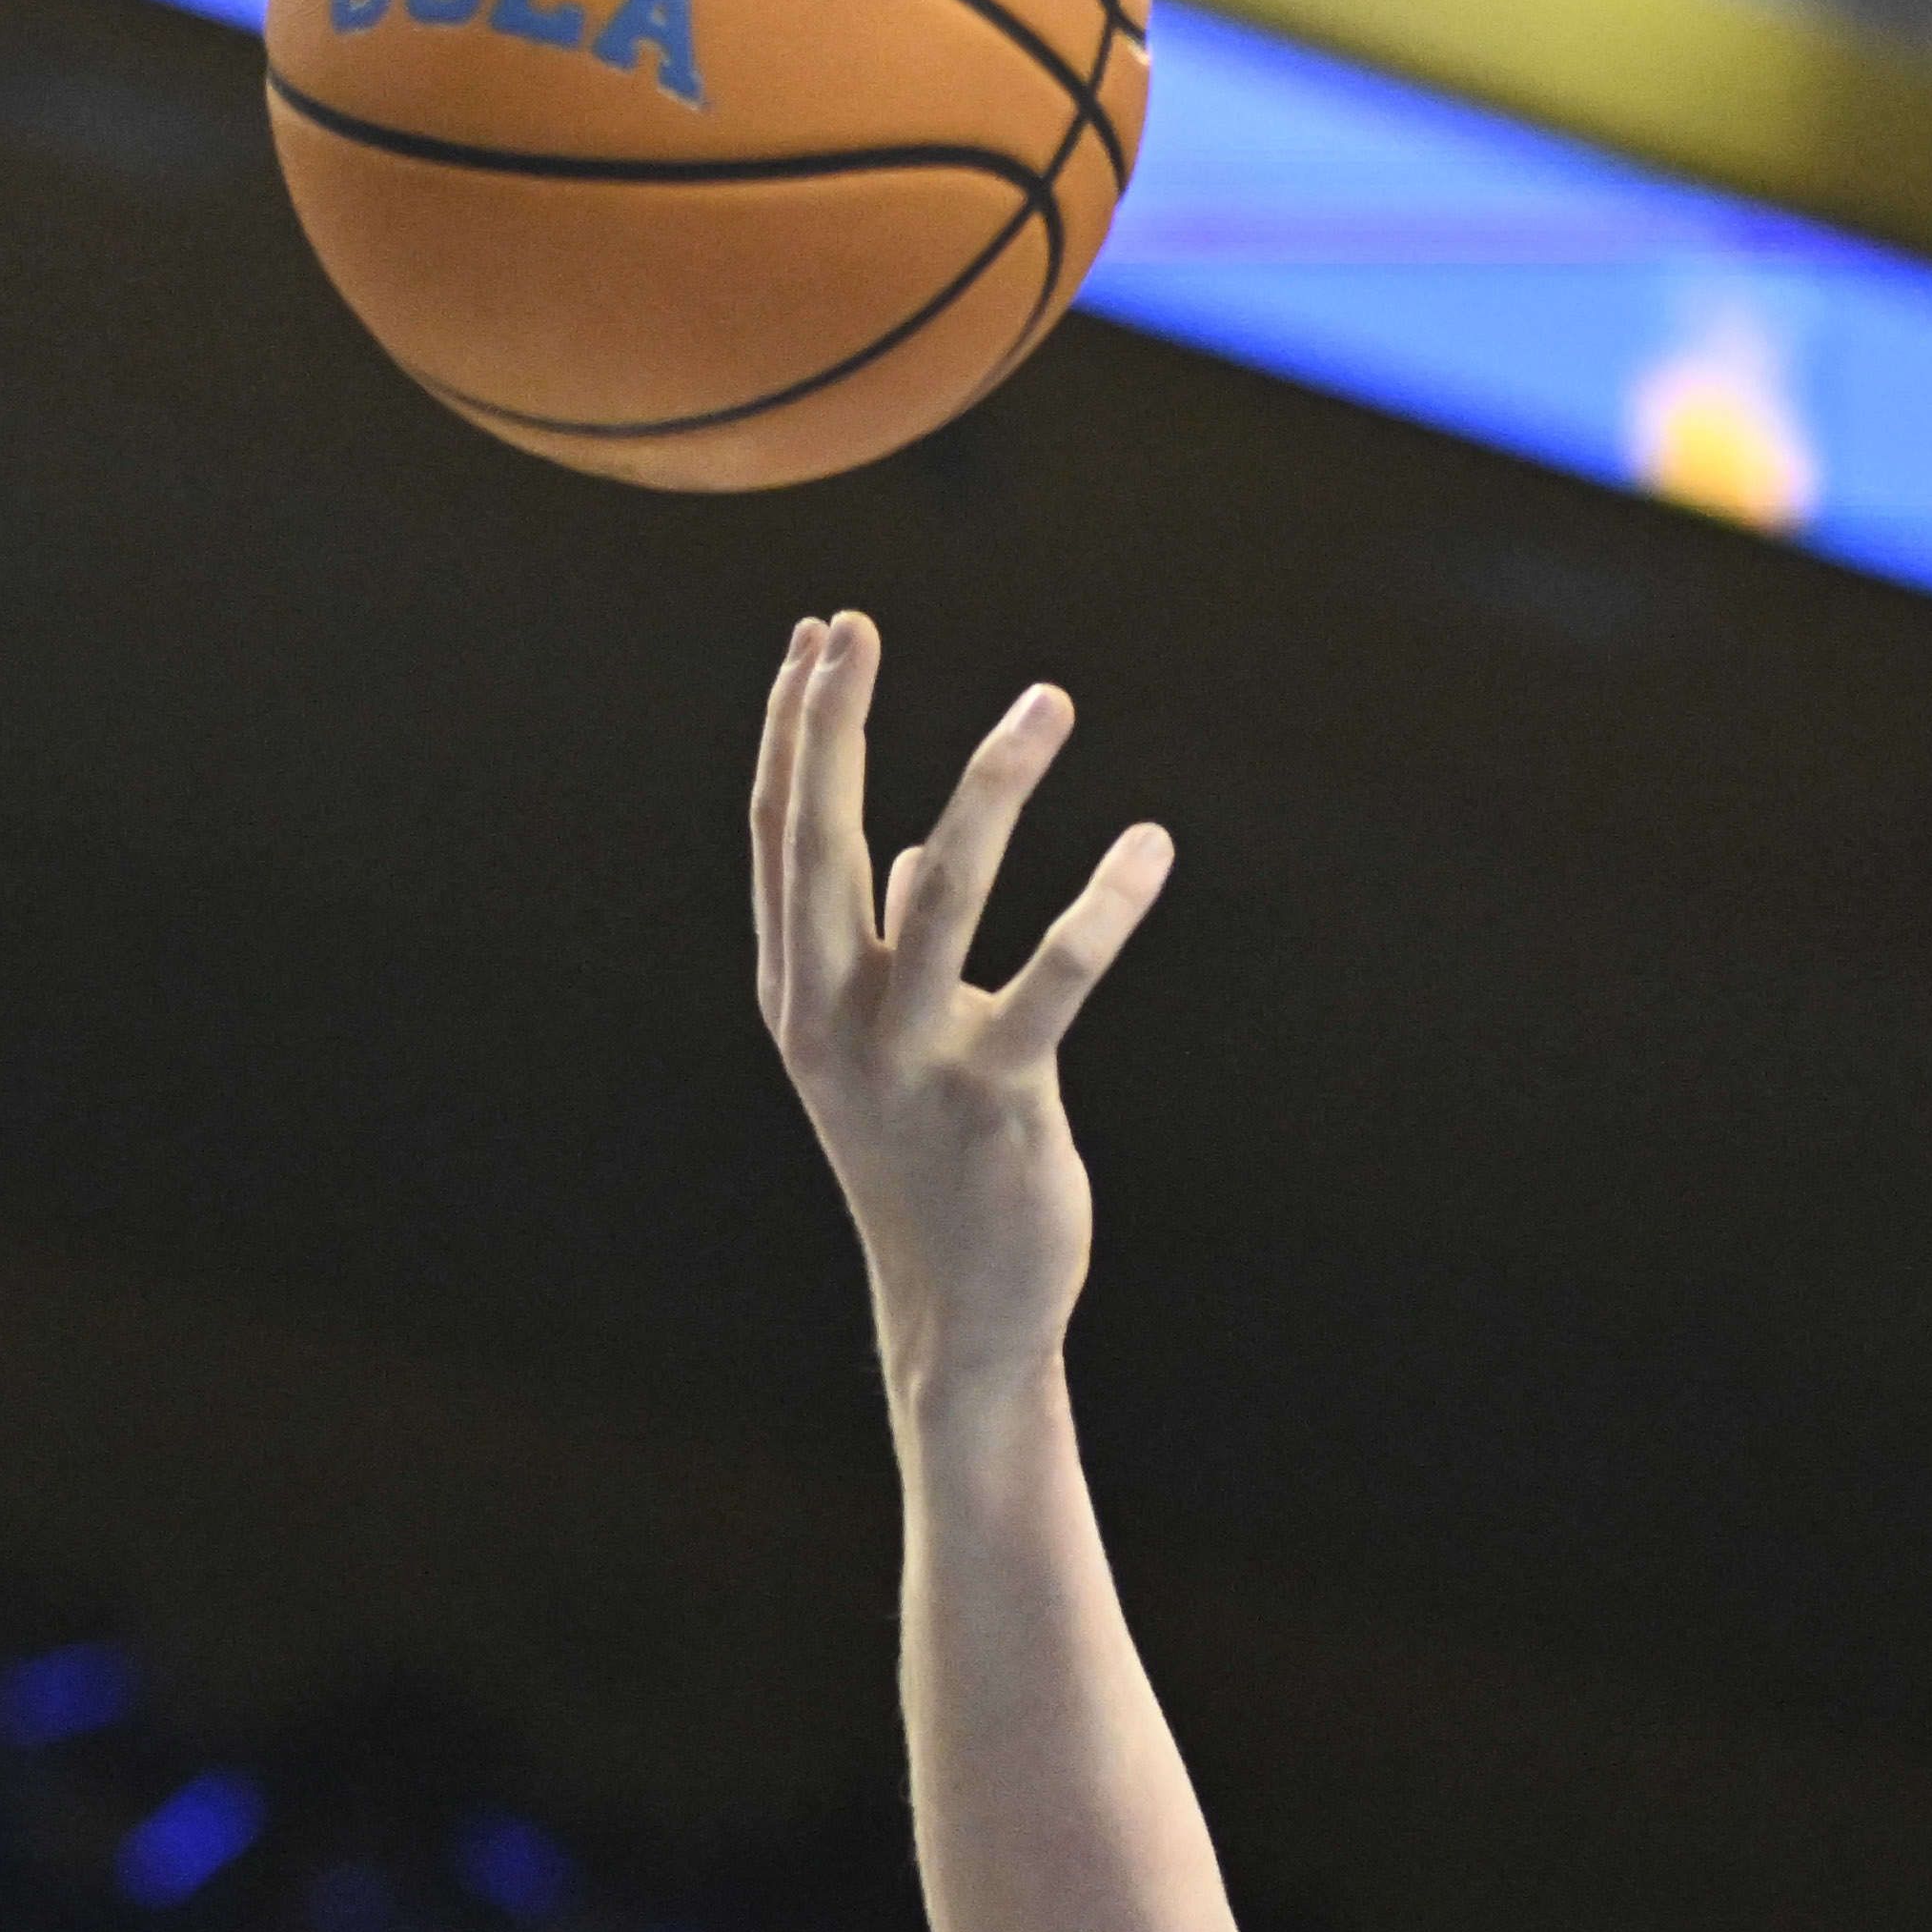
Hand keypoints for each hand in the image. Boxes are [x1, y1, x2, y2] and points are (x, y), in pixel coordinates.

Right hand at [747, 609, 1174, 1385]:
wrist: (959, 1307)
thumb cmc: (926, 1161)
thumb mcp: (880, 1049)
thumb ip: (883, 950)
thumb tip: (911, 858)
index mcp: (796, 993)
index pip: (780, 835)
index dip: (793, 730)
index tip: (821, 635)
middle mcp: (834, 1015)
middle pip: (821, 840)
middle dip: (833, 725)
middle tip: (858, 624)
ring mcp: (911, 1057)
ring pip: (946, 886)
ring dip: (997, 781)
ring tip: (1049, 699)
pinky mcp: (998, 1095)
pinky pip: (1058, 977)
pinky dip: (1107, 905)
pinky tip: (1151, 846)